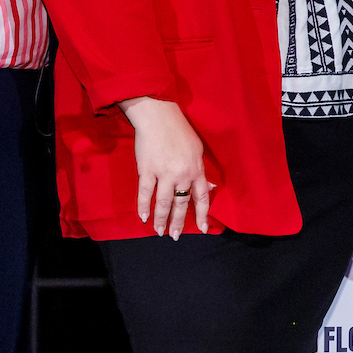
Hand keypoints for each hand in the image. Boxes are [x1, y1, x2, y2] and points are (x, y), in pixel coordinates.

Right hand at [118, 96, 210, 237]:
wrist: (159, 116)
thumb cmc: (179, 130)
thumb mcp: (197, 149)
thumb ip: (201, 170)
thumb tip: (209, 187)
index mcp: (197, 169)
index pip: (202, 198)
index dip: (203, 215)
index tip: (203, 229)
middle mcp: (183, 175)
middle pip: (182, 204)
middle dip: (179, 222)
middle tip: (176, 236)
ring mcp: (164, 173)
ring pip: (164, 203)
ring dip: (161, 219)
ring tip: (160, 232)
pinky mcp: (147, 170)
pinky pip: (146, 193)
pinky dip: (143, 207)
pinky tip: (143, 218)